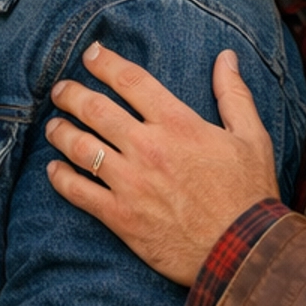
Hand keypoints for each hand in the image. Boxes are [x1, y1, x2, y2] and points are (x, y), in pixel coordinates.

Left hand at [45, 42, 278, 283]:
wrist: (243, 251)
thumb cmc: (250, 194)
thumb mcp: (253, 137)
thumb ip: (234, 94)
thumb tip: (226, 57)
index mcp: (178, 124)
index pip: (130, 80)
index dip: (104, 62)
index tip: (90, 54)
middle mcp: (148, 147)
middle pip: (95, 109)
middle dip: (71, 94)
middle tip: (60, 90)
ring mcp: (131, 183)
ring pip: (80, 147)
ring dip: (60, 132)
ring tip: (53, 126)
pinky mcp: (121, 216)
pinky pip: (78, 191)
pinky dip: (60, 178)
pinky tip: (53, 170)